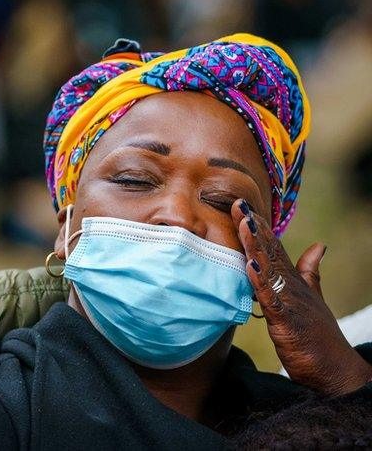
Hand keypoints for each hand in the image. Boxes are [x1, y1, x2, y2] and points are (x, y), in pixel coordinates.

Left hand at [231, 199, 371, 395]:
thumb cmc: (318, 335)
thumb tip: (319, 245)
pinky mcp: (287, 322)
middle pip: (271, 252)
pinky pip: (271, 299)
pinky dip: (259, 282)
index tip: (241, 205)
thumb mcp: (313, 299)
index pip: (274, 248)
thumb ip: (311, 272)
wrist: (335, 370)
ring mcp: (291, 303)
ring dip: (255, 246)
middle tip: (238, 203)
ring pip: (269, 269)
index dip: (258, 226)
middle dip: (253, 228)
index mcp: (295, 281)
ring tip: (244, 223)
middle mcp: (293, 287)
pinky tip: (250, 266)